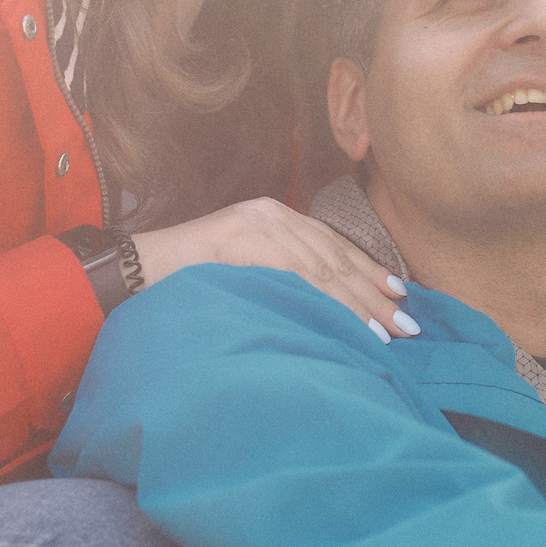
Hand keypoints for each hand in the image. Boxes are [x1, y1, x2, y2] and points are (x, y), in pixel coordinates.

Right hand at [130, 199, 417, 343]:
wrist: (135, 270)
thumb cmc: (189, 279)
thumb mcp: (244, 268)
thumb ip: (281, 273)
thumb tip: (326, 307)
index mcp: (273, 217)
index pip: (332, 245)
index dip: (368, 270)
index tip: (399, 293)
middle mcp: (271, 214)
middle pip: (336, 256)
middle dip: (375, 293)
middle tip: (410, 324)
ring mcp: (257, 225)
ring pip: (323, 268)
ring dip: (359, 304)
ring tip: (389, 333)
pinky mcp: (244, 242)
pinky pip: (297, 276)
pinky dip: (329, 302)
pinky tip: (351, 325)